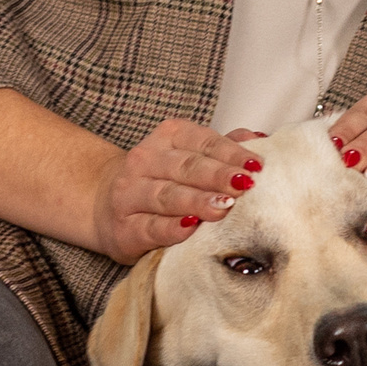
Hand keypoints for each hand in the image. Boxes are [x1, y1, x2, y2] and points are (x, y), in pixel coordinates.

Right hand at [92, 118, 263, 264]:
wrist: (106, 204)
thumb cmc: (161, 179)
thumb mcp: (190, 156)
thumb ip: (223, 148)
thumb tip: (260, 140)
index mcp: (168, 137)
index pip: (204, 142)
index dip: (231, 154)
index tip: (257, 167)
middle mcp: (145, 160)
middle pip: (186, 167)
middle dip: (218, 176)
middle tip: (244, 185)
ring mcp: (130, 194)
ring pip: (167, 196)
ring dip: (197, 201)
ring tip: (224, 207)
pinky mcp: (124, 227)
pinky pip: (149, 227)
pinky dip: (170, 228)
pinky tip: (190, 229)